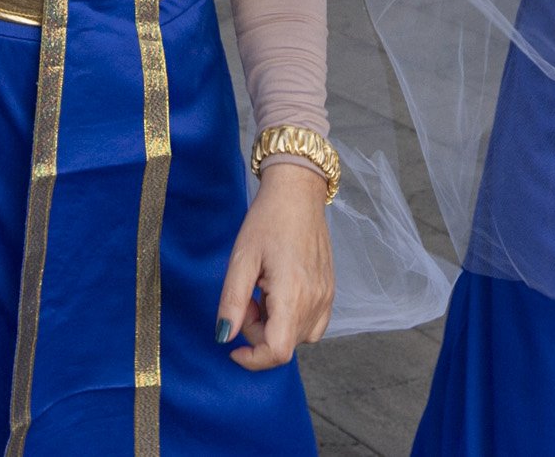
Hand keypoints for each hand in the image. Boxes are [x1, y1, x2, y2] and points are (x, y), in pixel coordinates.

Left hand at [214, 162, 333, 369]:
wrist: (298, 194)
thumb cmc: (268, 220)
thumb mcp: (241, 259)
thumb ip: (232, 302)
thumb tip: (224, 337)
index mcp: (293, 294)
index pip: (278, 351)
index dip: (253, 359)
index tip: (233, 347)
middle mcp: (315, 300)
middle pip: (284, 344)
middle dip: (257, 331)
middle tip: (247, 296)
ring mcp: (326, 297)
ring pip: (298, 337)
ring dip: (274, 326)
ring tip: (262, 292)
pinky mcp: (330, 291)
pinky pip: (312, 325)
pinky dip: (292, 321)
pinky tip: (279, 294)